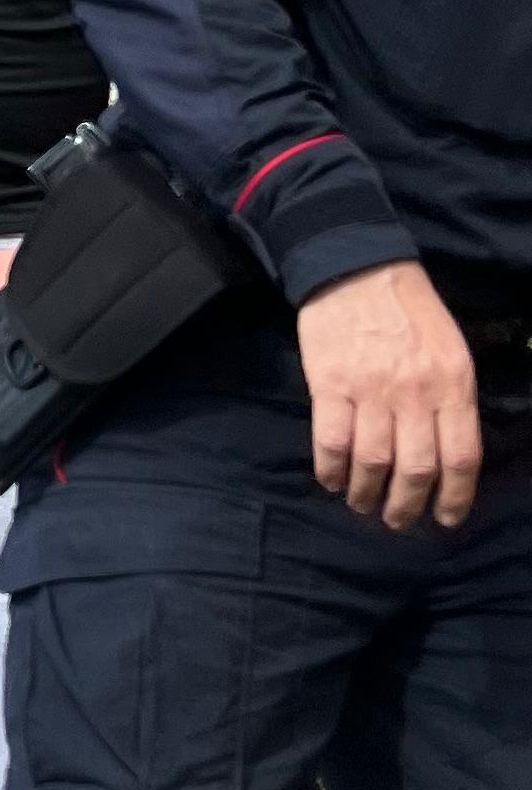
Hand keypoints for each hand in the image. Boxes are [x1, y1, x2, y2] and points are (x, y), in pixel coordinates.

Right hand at [299, 261, 478, 529]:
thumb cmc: (409, 311)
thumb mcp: (450, 349)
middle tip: (398, 520)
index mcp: (453, 383)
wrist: (357, 268)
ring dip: (366, 493)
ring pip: (373, 462)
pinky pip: (331, 442)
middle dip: (407, 506)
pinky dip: (331, 469)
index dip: (455, 496)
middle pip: (416, 469)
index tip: (446, 518)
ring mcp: (371, 389)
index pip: (461, 456)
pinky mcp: (330, 385)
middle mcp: (416, 391)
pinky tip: (331, 479)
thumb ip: (451, 398)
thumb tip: (444, 452)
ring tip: (362, 503)